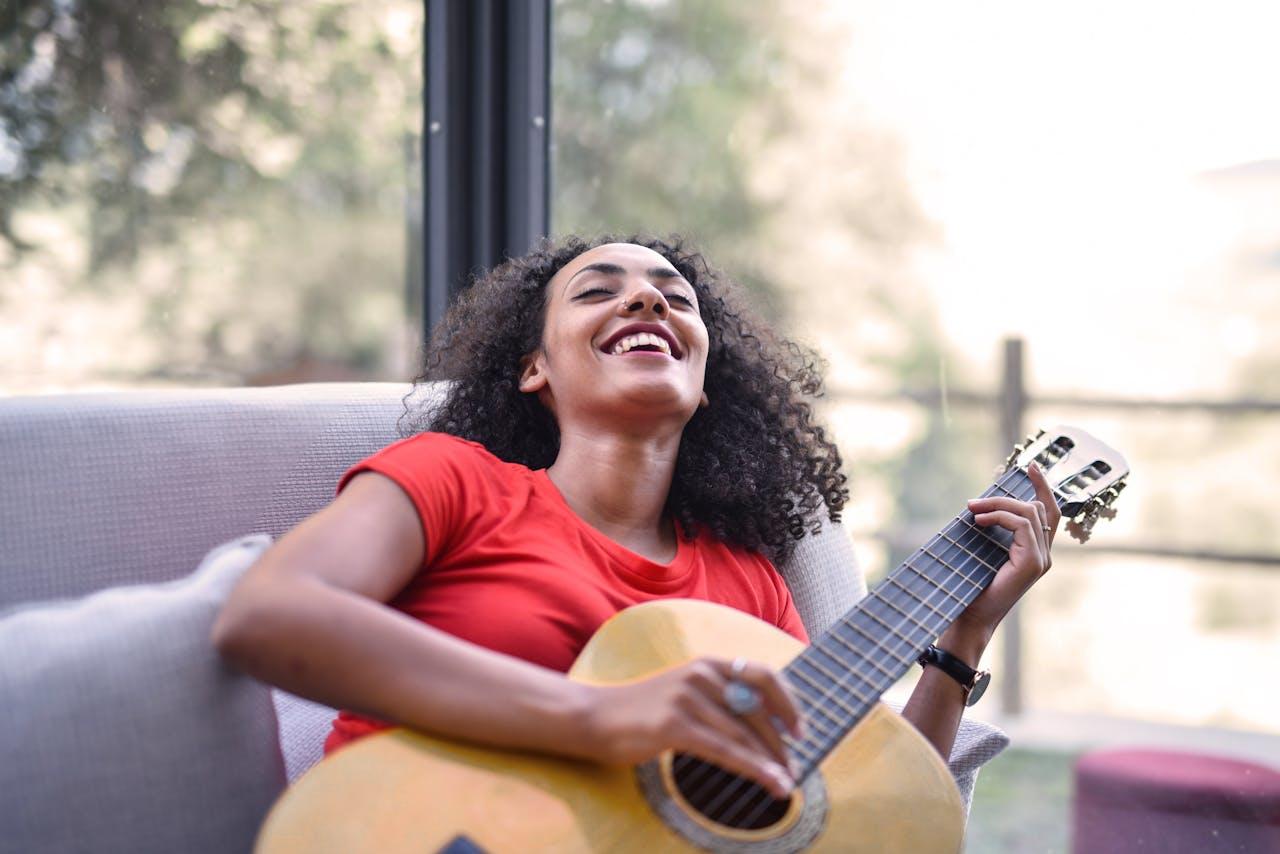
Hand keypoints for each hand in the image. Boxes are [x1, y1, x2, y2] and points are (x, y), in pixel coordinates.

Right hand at [580, 656, 803, 798]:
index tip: (801, 729)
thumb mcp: (685, 691)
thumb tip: (761, 724)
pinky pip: (725, 750)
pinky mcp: (674, 725)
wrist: (595, 716)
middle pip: (757, 709)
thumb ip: (719, 698)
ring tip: (786, 783)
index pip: (764, 674)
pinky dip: (753, 768)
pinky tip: (770, 781)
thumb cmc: (642, 710)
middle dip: (780, 742)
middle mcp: (701, 674)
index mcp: (707, 664)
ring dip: (771, 761)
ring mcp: (687, 698)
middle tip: (793, 766)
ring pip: (743, 734)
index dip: (788, 702)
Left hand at [951, 462, 1060, 642]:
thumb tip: (980, 505)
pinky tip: (978, 521)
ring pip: (1029, 512)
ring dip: (997, 505)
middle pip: (1039, 507)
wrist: (971, 617)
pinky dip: (999, 517)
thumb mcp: (983, 551)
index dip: (1043, 486)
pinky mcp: (1032, 562)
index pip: (1049, 512)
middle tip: (973, 502)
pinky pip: (1021, 525)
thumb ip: (992, 530)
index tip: (1029, 466)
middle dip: (1006, 497)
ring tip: (971, 510)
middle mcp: (1044, 555)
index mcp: (1036, 552)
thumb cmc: (972, 587)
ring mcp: (1041, 559)